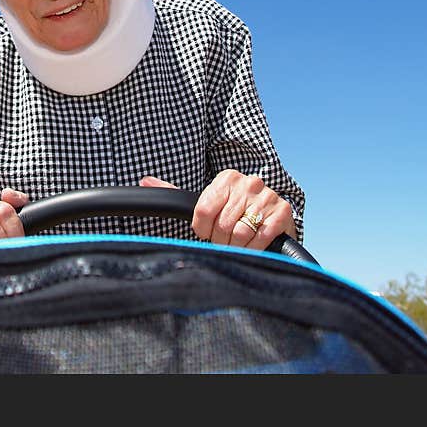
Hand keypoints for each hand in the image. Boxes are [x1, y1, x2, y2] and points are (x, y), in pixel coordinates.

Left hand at [140, 171, 295, 250]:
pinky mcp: (282, 212)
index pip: (202, 211)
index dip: (202, 230)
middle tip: (224, 240)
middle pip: (221, 225)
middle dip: (220, 240)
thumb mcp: (206, 201)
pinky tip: (254, 245)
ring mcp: (267, 196)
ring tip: (238, 244)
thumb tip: (144, 181)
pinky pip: (261, 238)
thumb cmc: (232, 211)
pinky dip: (254, 248)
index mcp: (226, 178)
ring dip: (237, 247)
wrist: (271, 216)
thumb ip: (173, 193)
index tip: (206, 232)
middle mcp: (248, 182)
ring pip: (240, 234)